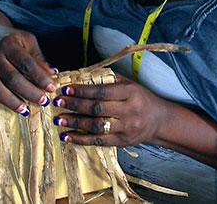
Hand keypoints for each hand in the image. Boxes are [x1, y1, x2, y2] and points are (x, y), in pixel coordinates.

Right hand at [0, 21, 56, 113]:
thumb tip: (51, 74)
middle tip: (43, 101)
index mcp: (9, 44)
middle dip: (29, 91)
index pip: (27, 63)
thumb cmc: (9, 38)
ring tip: (25, 110)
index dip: (40, 77)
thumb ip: (38, 58)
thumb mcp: (26, 41)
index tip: (52, 88)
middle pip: (12, 77)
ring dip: (9, 99)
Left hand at [52, 74, 169, 146]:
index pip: (102, 92)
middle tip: (57, 102)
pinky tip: (67, 136)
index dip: (82, 91)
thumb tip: (83, 75)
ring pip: (96, 126)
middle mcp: (129, 110)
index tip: (66, 89)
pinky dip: (80, 139)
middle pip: (97, 109)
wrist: (159, 121)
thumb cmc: (141, 99)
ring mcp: (125, 128)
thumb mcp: (130, 84)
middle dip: (74, 105)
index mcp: (130, 93)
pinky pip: (98, 141)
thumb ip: (110, 80)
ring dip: (74, 123)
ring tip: (59, 119)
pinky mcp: (122, 142)